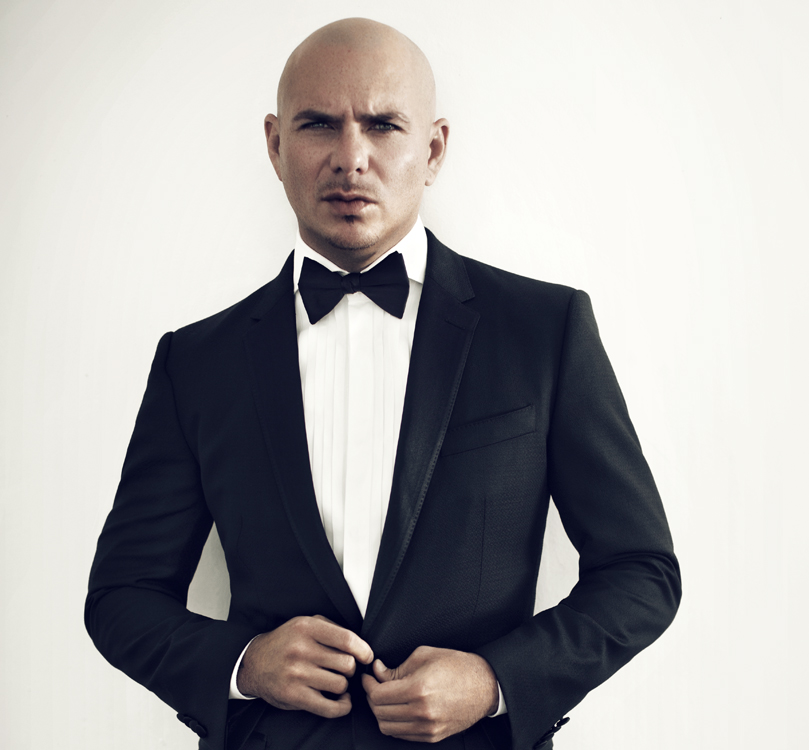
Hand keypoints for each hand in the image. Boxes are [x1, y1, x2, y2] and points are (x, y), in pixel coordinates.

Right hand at [237, 615, 372, 717]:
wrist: (254, 663)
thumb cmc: (286, 642)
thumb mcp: (305, 624)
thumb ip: (331, 628)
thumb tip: (361, 644)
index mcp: (306, 628)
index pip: (346, 639)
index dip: (363, 650)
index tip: (367, 656)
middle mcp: (301, 650)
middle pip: (346, 664)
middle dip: (351, 668)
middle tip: (344, 669)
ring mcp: (296, 674)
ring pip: (340, 684)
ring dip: (344, 685)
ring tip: (337, 681)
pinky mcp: (294, 696)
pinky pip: (329, 707)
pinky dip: (342, 707)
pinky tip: (343, 701)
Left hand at [361, 645, 498, 742]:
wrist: (484, 685)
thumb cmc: (457, 666)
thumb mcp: (424, 655)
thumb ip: (397, 667)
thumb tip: (378, 672)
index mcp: (418, 689)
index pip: (378, 695)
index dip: (368, 685)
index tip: (368, 677)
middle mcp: (422, 712)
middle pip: (380, 713)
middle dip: (371, 697)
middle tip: (373, 685)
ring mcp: (428, 728)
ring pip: (388, 727)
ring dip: (381, 712)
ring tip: (384, 698)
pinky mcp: (433, 736)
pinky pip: (402, 735)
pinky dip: (394, 723)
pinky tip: (397, 709)